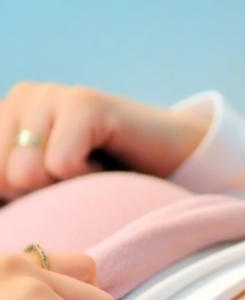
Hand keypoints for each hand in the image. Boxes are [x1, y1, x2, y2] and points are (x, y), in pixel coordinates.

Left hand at [0, 82, 208, 201]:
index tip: (50, 195)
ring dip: (65, 190)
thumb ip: (10, 195)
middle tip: (75, 184)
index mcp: (2, 123)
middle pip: (1, 180)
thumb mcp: (45, 197)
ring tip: (90, 174)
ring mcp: (48, 96)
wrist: (172, 163)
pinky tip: (105, 165)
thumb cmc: (104, 188)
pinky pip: (61, 163)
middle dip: (38, 197)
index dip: (14, 203)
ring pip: (24, 173)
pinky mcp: (82, 102)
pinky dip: (88, 178)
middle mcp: (18, 100)